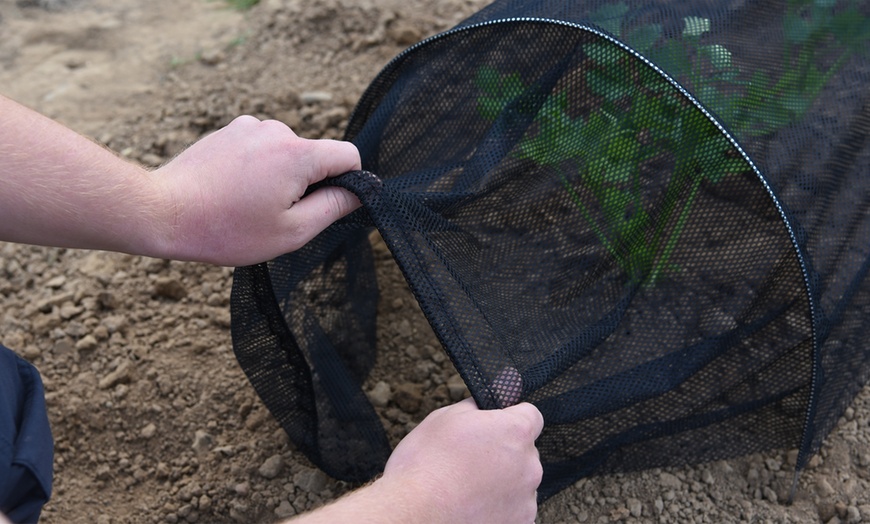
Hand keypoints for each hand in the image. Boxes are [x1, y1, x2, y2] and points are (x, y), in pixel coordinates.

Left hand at [153, 115, 360, 265]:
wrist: (163, 212)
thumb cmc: (227, 229)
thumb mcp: (292, 231)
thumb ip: (333, 207)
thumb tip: (359, 192)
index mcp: (298, 154)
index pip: (349, 156)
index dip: (350, 182)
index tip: (328, 206)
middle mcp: (276, 130)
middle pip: (315, 157)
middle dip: (306, 185)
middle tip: (274, 215)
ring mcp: (249, 126)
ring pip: (287, 154)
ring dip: (279, 177)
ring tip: (248, 204)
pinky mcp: (229, 130)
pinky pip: (260, 149)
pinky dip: (257, 169)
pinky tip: (233, 191)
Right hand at [380, 398, 543, 522]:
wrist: (413, 513)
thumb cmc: (425, 464)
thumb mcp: (444, 417)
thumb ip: (475, 408)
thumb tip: (484, 407)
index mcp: (514, 431)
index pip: (531, 415)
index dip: (512, 417)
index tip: (495, 426)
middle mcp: (529, 464)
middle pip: (524, 451)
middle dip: (503, 452)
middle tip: (471, 460)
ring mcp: (526, 498)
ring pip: (519, 481)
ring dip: (501, 481)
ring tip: (468, 487)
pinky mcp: (519, 522)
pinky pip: (514, 508)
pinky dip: (498, 507)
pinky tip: (472, 505)